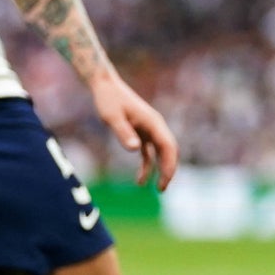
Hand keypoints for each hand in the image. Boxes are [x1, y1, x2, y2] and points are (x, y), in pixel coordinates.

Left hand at [89, 75, 178, 189]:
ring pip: (161, 152)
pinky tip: (140, 180)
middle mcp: (155, 125)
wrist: (104, 85)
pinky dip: (148, 165)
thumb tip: (135, 149)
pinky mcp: (141, 131)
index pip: (168, 146)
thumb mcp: (112, 117)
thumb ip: (123, 132)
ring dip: (161, 169)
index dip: (169, 165)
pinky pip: (149, 151)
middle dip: (168, 170)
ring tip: (157, 189)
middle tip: (161, 189)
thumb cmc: (108, 99)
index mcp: (153, 122)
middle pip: (169, 151)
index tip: (164, 181)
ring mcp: (149, 129)